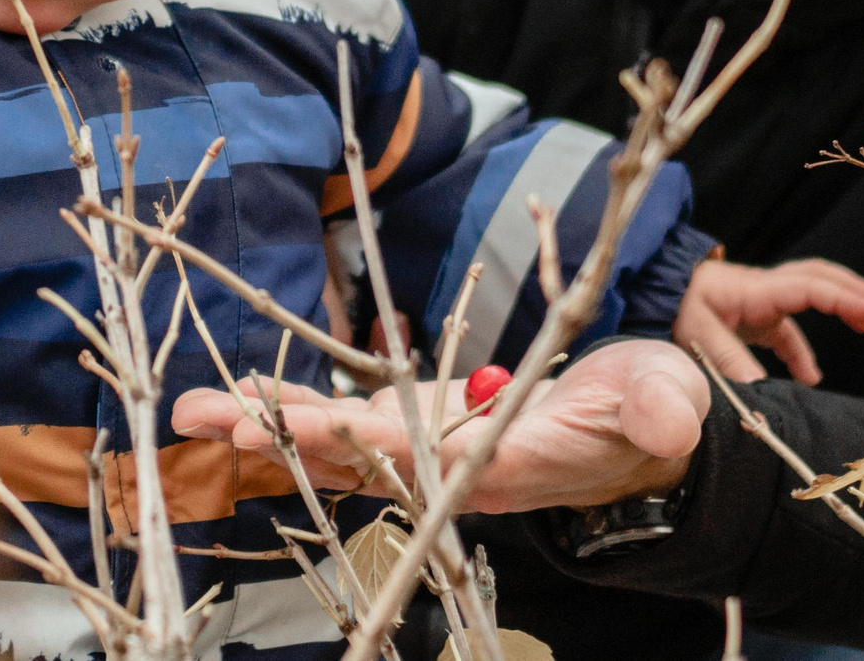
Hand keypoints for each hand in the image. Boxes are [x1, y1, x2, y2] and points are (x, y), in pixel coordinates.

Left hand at [169, 338, 711, 513]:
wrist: (642, 431)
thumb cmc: (652, 414)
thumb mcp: (666, 404)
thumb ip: (660, 412)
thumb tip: (668, 421)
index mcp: (504, 466)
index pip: (420, 454)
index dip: (357, 439)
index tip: (296, 426)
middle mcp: (454, 469)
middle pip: (355, 457)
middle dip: (279, 439)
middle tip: (205, 424)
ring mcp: (432, 449)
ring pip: (339, 441)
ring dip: (267, 426)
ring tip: (195, 412)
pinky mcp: (424, 423)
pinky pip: (349, 420)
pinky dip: (296, 406)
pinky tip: (245, 394)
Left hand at [673, 257, 863, 385]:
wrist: (652, 290)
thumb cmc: (674, 306)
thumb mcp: (697, 334)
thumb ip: (729, 360)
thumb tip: (760, 392)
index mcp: (756, 290)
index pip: (809, 287)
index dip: (843, 298)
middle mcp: (763, 289)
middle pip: (819, 279)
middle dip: (853, 290)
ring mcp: (760, 300)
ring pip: (810, 294)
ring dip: (840, 306)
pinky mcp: (753, 315)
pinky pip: (788, 328)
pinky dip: (803, 350)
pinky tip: (810, 379)